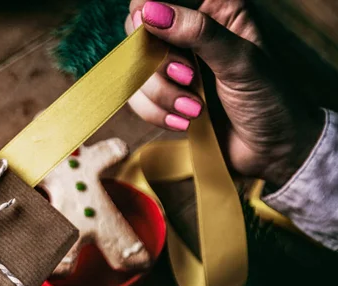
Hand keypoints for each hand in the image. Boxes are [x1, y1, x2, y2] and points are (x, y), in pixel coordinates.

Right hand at [125, 0, 323, 187]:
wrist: (271, 149)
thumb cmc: (269, 99)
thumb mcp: (239, 61)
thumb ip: (197, 32)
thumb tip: (150, 11)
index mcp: (213, 9)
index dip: (147, 16)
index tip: (152, 35)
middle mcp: (188, 34)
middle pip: (138, 35)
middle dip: (158, 64)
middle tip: (189, 78)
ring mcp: (173, 67)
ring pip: (135, 71)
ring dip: (161, 95)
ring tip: (195, 109)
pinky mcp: (164, 97)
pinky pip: (137, 100)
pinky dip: (156, 114)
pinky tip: (185, 122)